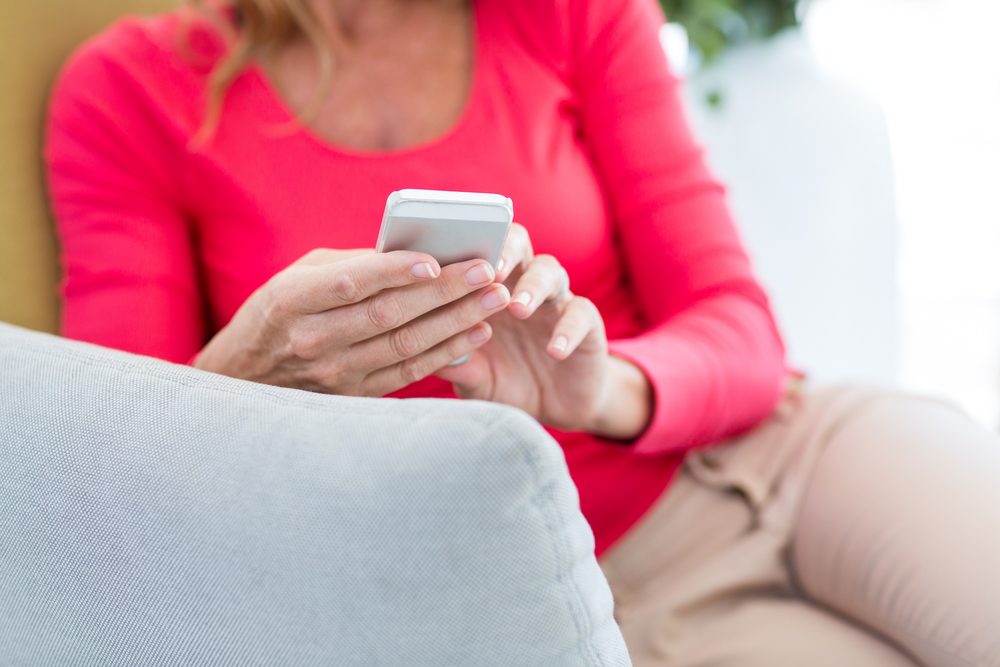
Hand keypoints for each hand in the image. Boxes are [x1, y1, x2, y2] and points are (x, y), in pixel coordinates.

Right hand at [195, 248, 510, 395]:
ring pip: (406, 345)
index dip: (394, 272)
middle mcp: (314, 340)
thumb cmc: (278, 313)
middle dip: (445, 292)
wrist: (245, 379)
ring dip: (456, 322)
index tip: (435, 259)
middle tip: (486, 271)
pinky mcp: (355, 396)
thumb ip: (351, 265)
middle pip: (390, 314)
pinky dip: (445, 353)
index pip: (351, 283)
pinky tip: (475, 334)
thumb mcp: (298, 277)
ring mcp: (335, 373)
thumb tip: (414, 251)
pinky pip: (408, 374)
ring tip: (494, 300)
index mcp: (293, 300)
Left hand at [435, 225, 651, 438]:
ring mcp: (556, 302)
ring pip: (550, 271)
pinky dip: (568, 330)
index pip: (477, 252)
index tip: (448, 262)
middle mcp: (523, 286)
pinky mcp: (588, 324)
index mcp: (490, 290)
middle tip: (489, 272)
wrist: (555, 410)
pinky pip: (581, 315)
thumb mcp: (476, 378)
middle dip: (504, 250)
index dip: (463, 250)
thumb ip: (456, 364)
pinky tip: (554, 351)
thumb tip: (420, 353)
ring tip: (517, 309)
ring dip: (533, 286)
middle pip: (518, 244)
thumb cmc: (507, 383)